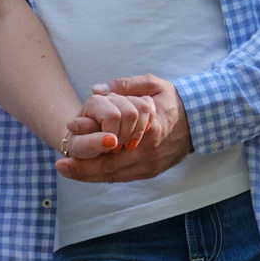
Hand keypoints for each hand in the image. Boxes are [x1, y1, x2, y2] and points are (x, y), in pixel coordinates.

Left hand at [57, 74, 190, 182]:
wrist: (199, 120)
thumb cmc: (171, 100)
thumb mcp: (151, 83)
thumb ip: (124, 85)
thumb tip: (96, 89)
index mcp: (148, 132)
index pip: (111, 150)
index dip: (87, 156)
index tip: (65, 153)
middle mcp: (148, 154)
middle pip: (110, 170)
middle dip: (83, 171)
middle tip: (61, 166)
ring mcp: (150, 166)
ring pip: (115, 177)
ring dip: (91, 176)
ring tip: (68, 170)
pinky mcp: (151, 171)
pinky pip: (124, 176)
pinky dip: (105, 175)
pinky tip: (88, 171)